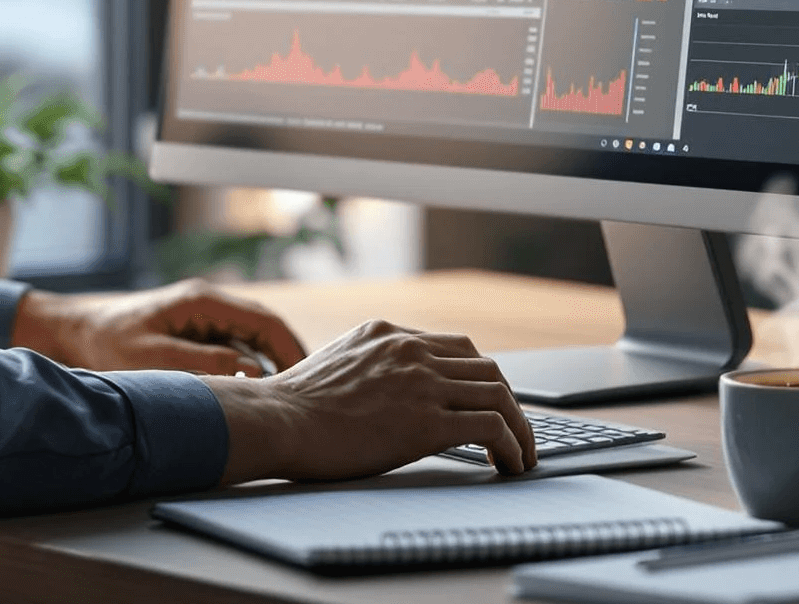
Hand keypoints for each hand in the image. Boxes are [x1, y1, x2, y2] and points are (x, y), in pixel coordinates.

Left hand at [9, 278, 307, 375]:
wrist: (72, 333)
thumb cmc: (104, 342)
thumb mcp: (150, 356)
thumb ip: (199, 364)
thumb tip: (249, 370)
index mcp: (203, 302)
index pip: (266, 321)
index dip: (293, 350)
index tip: (308, 380)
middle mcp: (209, 306)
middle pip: (267, 330)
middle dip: (289, 360)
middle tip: (307, 398)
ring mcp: (204, 319)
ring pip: (253, 342)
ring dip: (271, 367)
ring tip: (288, 402)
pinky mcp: (195, 335)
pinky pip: (235, 350)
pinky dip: (250, 370)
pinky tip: (255, 397)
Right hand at [202, 319, 534, 482]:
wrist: (276, 419)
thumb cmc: (291, 405)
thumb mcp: (333, 363)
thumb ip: (365, 366)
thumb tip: (376, 391)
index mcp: (388, 333)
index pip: (455, 348)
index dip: (478, 378)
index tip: (485, 403)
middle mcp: (410, 350)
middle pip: (486, 368)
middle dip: (507, 401)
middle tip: (514, 431)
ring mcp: (421, 383)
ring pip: (499, 394)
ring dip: (519, 427)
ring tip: (522, 455)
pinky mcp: (426, 421)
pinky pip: (491, 426)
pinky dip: (512, 445)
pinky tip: (510, 464)